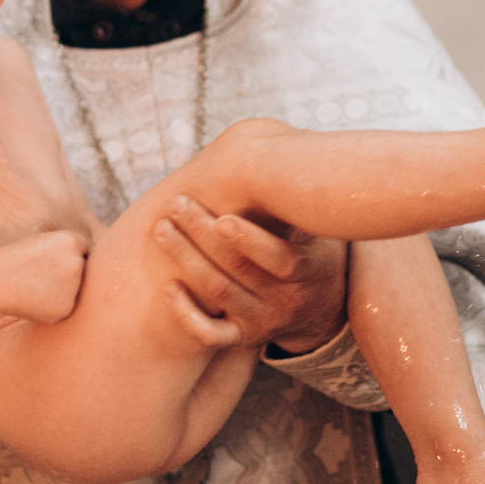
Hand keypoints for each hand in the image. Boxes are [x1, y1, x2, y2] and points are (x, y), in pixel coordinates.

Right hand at [2, 230, 87, 323]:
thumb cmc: (13, 259)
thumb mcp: (43, 243)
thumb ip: (67, 251)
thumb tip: (85, 266)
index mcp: (72, 240)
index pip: (84, 250)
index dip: (69, 256)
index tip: (56, 260)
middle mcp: (77, 262)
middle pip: (83, 270)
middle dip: (68, 274)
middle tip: (42, 275)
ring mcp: (74, 286)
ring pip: (75, 290)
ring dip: (61, 290)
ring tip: (34, 285)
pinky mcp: (66, 307)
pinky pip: (65, 306)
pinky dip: (53, 305)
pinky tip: (34, 298)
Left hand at [148, 196, 349, 353]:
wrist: (321, 305)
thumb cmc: (310, 249)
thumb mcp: (317, 228)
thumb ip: (297, 200)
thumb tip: (278, 146)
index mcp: (309, 269)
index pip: (280, 259)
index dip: (250, 241)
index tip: (223, 217)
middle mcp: (286, 299)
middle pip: (237, 269)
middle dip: (202, 234)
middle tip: (178, 204)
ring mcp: (263, 321)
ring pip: (217, 293)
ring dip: (186, 258)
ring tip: (163, 228)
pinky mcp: (241, 337)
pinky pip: (209, 335)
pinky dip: (186, 313)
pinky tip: (169, 286)